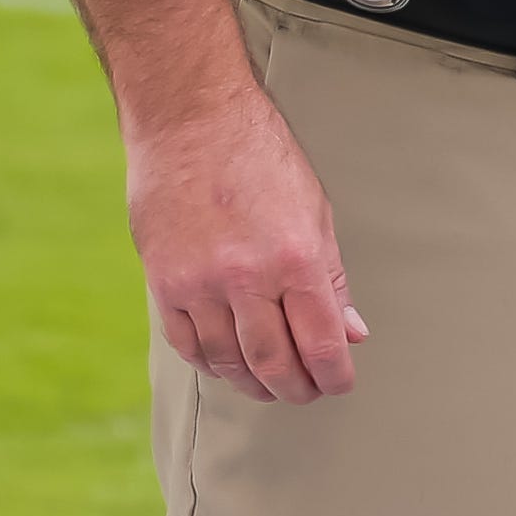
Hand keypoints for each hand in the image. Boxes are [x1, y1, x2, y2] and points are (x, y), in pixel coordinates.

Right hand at [128, 83, 366, 405]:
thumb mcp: (315, 208)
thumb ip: (331, 276)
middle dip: (296, 388)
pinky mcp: (163, 285)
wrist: (191, 121)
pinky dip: (212, 363)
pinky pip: (189, 344)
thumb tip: (352, 331)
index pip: (321, 339)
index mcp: (295, 256)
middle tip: (307, 394)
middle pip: (274, 362)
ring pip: (228, 361)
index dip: (334, 373)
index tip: (340, 384)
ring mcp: (200, 284)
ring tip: (270, 385)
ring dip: (253, 383)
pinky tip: (228, 365)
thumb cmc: (262, 157)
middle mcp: (247, 277)